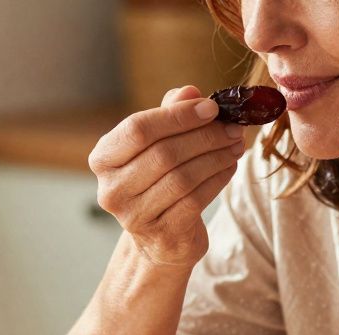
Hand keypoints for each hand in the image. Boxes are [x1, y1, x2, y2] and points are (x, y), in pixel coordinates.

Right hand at [89, 85, 246, 268]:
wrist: (159, 239)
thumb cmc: (157, 181)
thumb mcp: (158, 144)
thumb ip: (170, 115)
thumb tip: (190, 91)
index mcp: (103, 159)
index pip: (138, 129)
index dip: (178, 116)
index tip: (212, 107)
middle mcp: (111, 189)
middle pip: (164, 154)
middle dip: (205, 137)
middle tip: (233, 127)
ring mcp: (133, 216)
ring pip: (183, 177)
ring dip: (216, 157)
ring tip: (236, 144)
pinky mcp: (161, 234)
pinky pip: (196, 200)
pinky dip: (218, 179)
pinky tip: (230, 166)